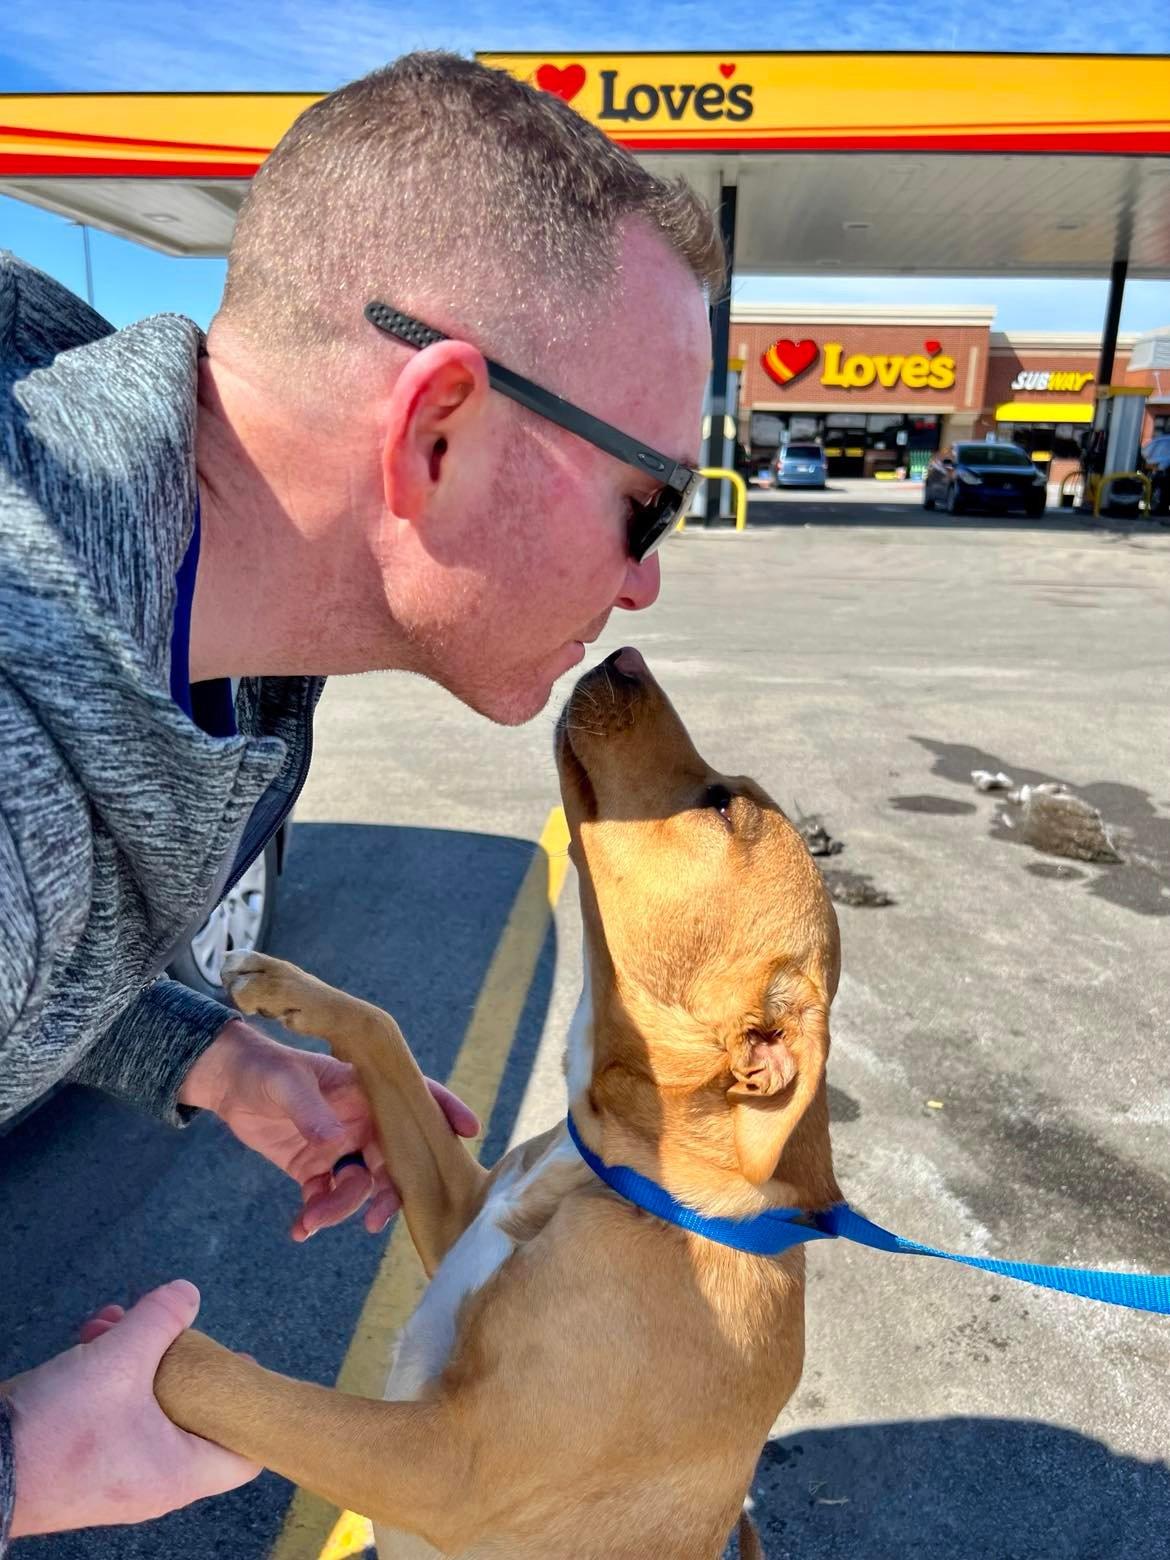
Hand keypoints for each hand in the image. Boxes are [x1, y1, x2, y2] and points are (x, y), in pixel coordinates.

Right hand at [6, 1281, 257, 1536]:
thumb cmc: (56, 1430)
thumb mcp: (118, 1360)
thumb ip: (161, 1319)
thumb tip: (189, 1293)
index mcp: (179, 1471)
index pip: (245, 1454)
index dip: (252, 1406)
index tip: (245, 1364)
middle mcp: (156, 1481)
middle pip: (197, 1416)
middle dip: (184, 1360)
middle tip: (176, 1329)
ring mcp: (121, 1474)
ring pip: (151, 1406)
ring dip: (139, 1357)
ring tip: (118, 1320)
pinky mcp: (90, 1461)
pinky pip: (119, 1413)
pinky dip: (112, 1375)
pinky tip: (95, 1337)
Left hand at [180, 1022, 478, 1239]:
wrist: (227, 1083)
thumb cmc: (264, 1068)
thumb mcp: (287, 1083)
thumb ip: (312, 1111)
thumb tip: (336, 1142)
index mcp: (367, 1090)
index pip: (417, 1098)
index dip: (445, 1112)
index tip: (467, 1131)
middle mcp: (363, 1121)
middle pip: (395, 1158)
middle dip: (389, 1192)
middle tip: (372, 1220)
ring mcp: (342, 1147)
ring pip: (362, 1186)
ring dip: (342, 1209)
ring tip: (310, 1221)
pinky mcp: (316, 1169)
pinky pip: (327, 1199)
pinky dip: (316, 1217)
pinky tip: (300, 1229)